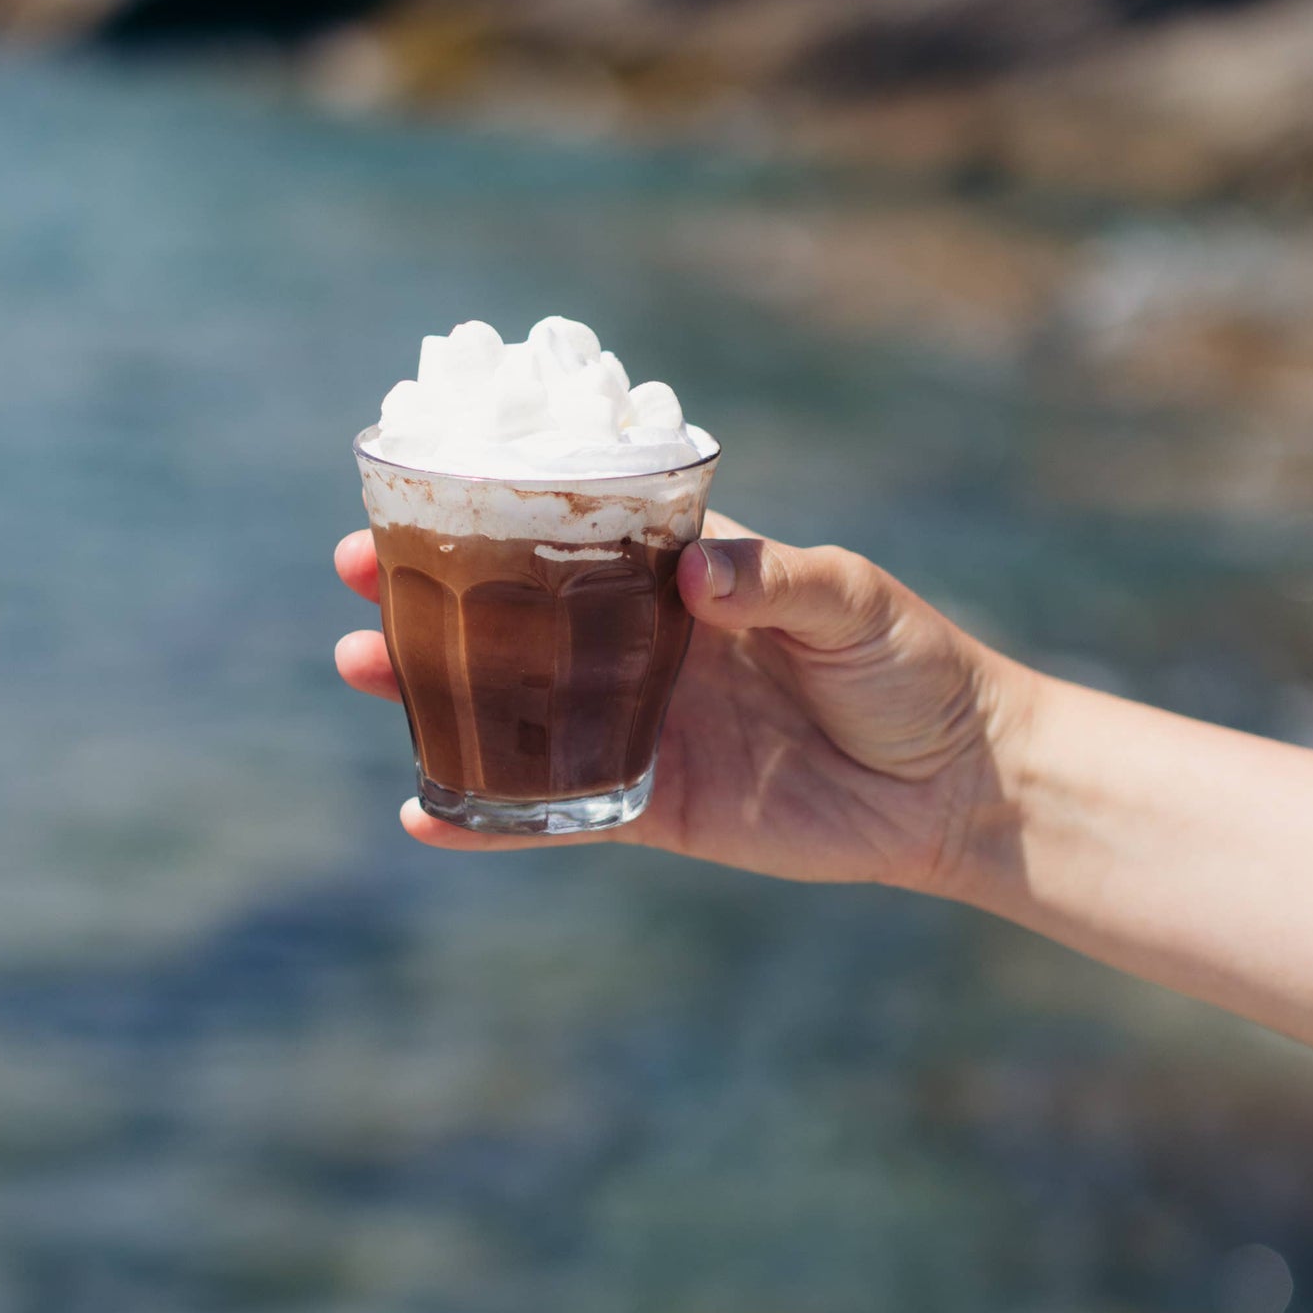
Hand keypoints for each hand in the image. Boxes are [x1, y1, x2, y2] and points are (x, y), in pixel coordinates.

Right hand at [333, 515, 1035, 890]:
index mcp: (676, 576)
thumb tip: (692, 576)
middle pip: (514, 615)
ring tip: (363, 666)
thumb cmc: (908, 664)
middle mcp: (638, 644)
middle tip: (358, 578)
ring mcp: (637, 725)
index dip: (492, 513)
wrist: (954, 782)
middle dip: (432, 594)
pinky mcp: (652, 806)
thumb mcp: (851, 597)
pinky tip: (424, 813)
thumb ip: (775, 577)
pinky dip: (492, 817)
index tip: (416, 494)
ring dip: (436, 691)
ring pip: (514, 707)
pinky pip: (557, 811)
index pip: (567, 532)